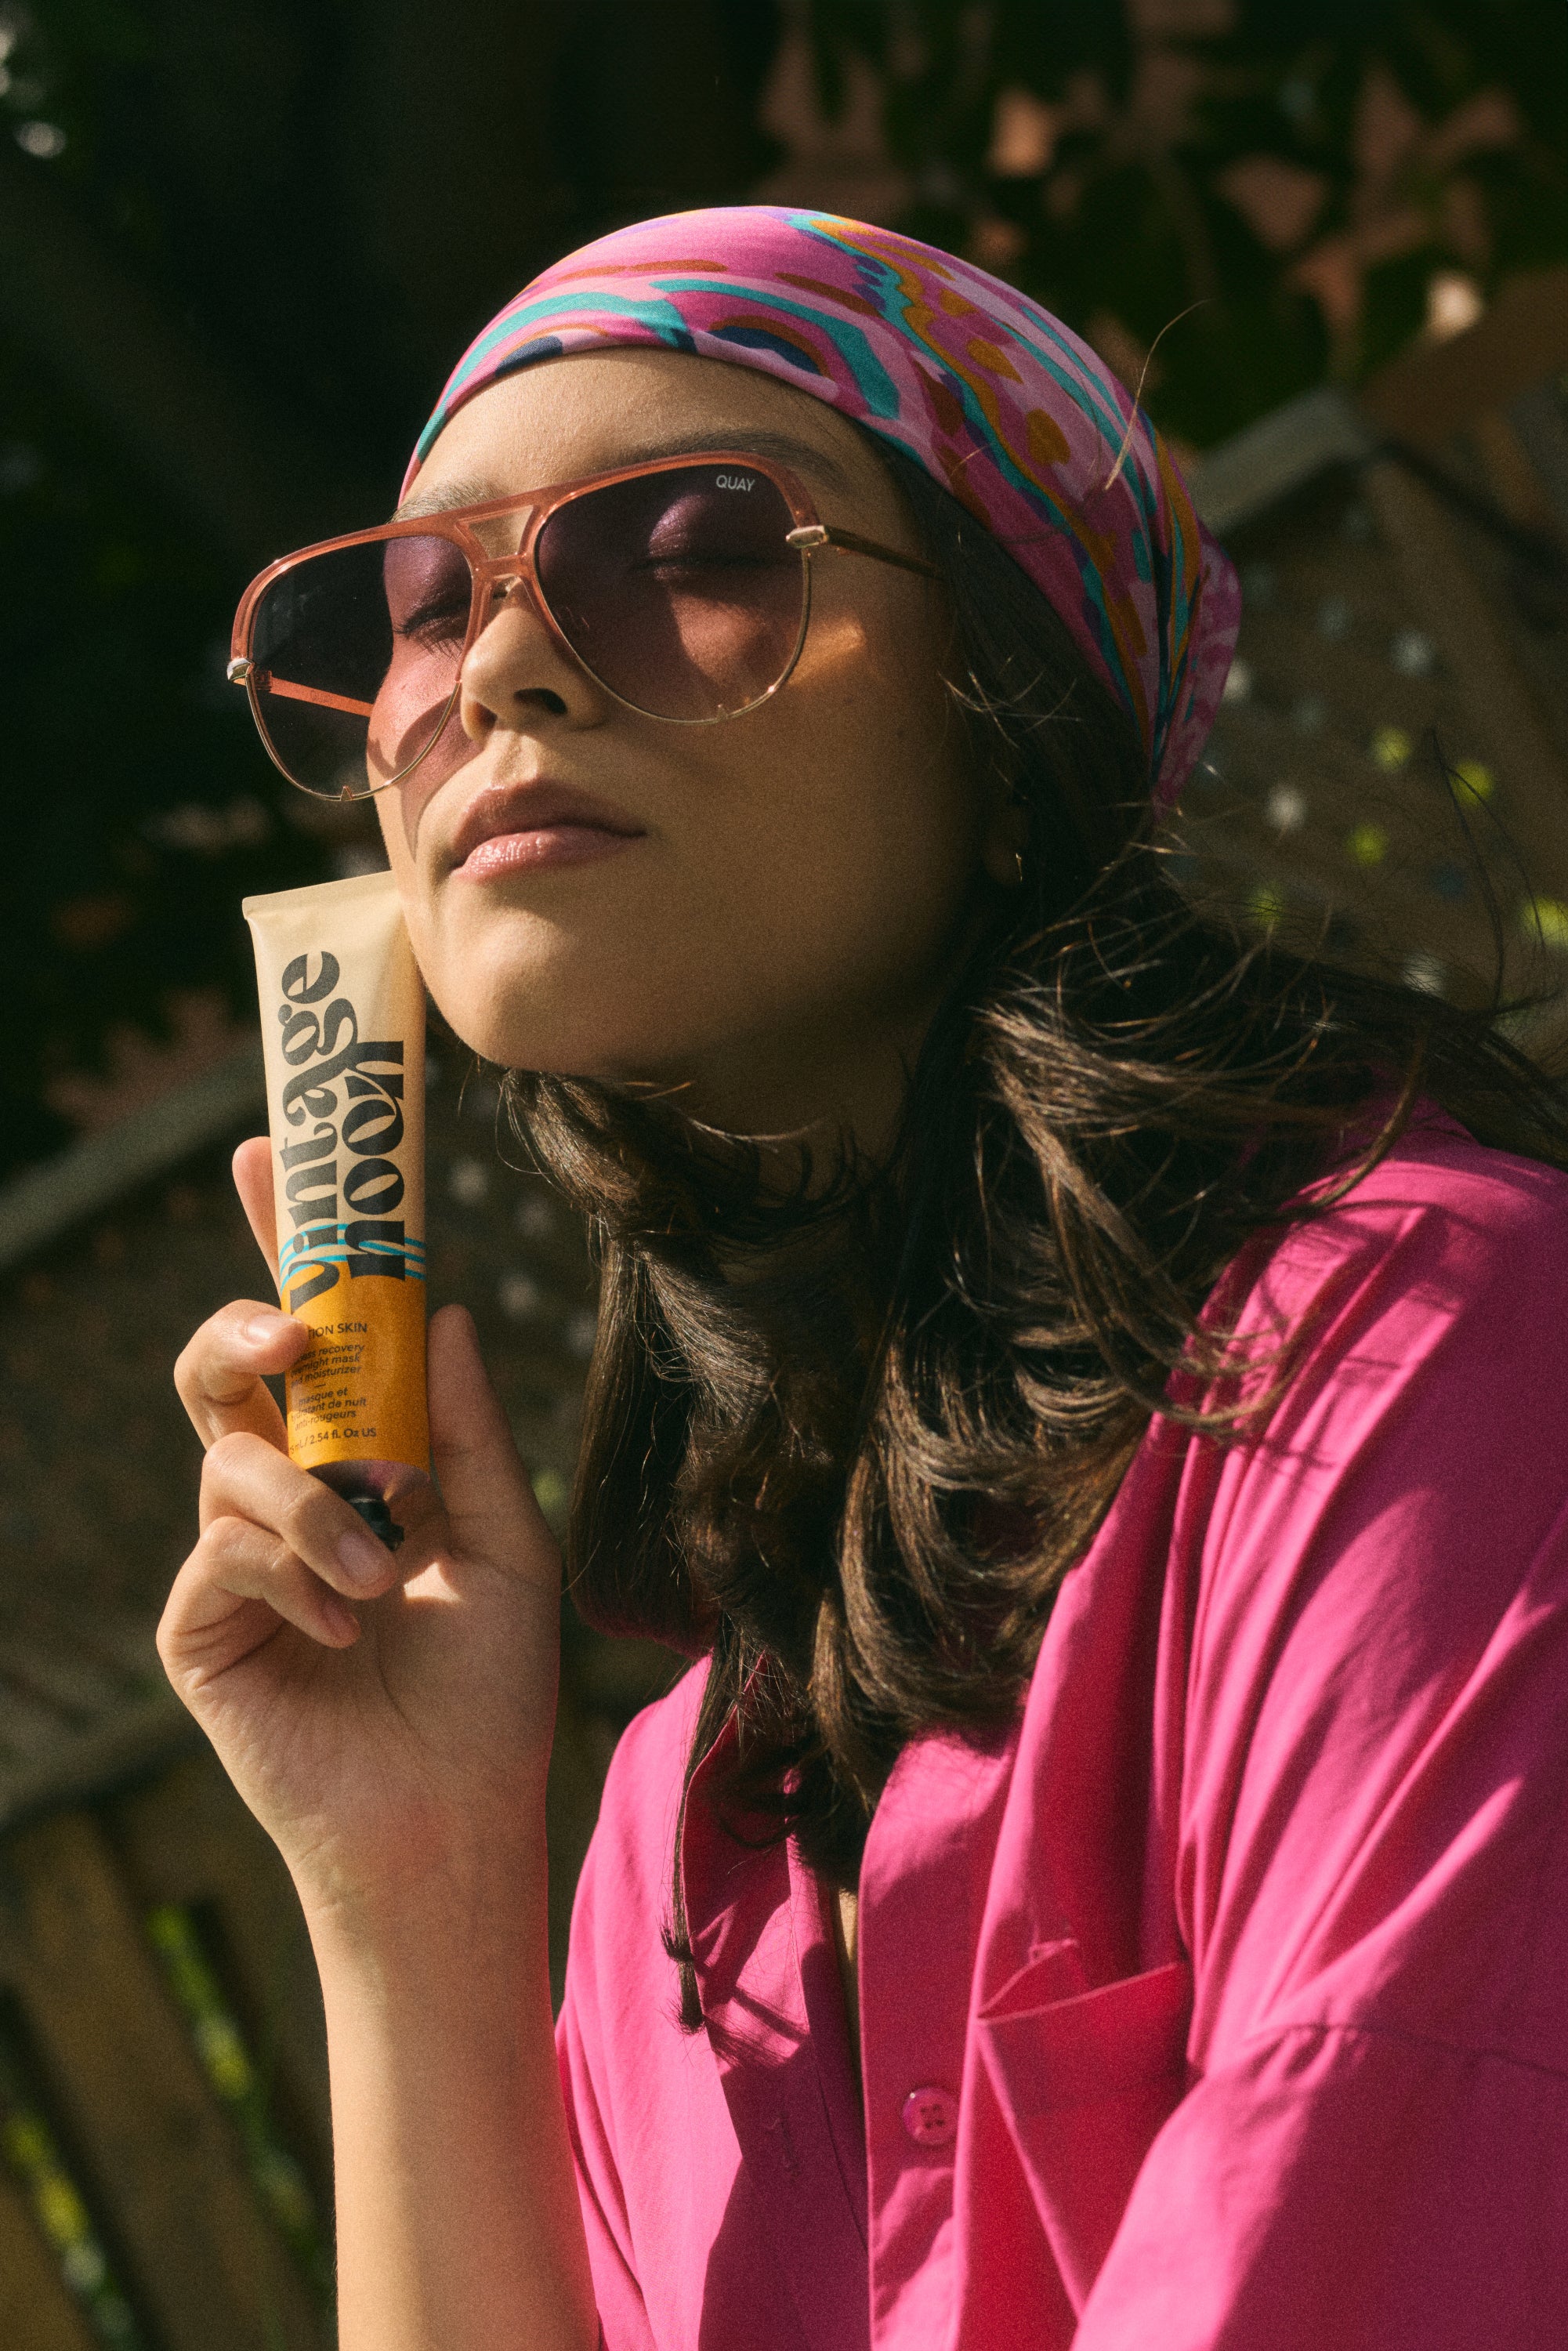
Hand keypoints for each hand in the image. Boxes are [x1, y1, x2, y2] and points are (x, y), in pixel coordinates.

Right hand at [161, 1137, 562, 1928]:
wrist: (456, 1819)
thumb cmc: (488, 1689)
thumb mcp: (505, 1541)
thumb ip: (465, 1432)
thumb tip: (443, 1311)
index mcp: (355, 1463)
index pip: (306, 1338)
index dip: (282, 1248)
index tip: (268, 1156)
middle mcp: (282, 1496)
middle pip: (220, 1367)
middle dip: (244, 1325)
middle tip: (289, 1332)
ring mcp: (233, 1560)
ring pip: (228, 1461)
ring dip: (318, 1509)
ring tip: (386, 1583)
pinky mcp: (201, 1629)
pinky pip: (223, 1553)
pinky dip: (297, 1578)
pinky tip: (348, 1634)